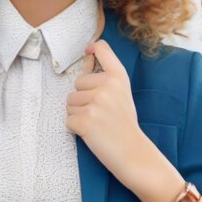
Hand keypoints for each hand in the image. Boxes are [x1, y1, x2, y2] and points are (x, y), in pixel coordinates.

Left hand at [66, 39, 143, 190]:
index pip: (102, 49)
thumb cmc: (124, 123)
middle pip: (77, 83)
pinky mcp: (85, 120)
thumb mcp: (120, 94)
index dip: (93, 48)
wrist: (133, 153)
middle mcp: (107, 86)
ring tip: (98, 123)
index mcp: (119, 77)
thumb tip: (87, 56)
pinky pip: (68, 119)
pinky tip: (92, 133)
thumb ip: (103, 75)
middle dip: (83, 99)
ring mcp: (96, 103)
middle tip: (102, 113)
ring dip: (79, 114)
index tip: (88, 52)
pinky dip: (76, 128)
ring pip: (70, 102)